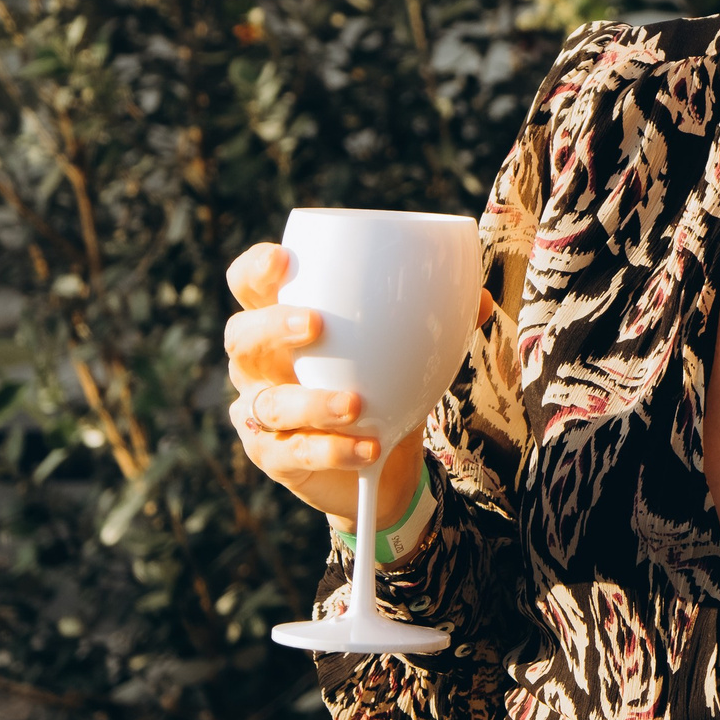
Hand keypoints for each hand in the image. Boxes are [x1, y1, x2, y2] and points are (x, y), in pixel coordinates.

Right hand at [222, 242, 492, 529]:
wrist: (383, 460)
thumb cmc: (384, 384)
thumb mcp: (409, 350)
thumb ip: (437, 320)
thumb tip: (478, 298)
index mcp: (284, 322)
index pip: (250, 286)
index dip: (257, 270)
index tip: (284, 259)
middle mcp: (261, 365)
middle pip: (241, 338)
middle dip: (273, 326)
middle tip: (316, 325)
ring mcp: (260, 413)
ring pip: (269, 403)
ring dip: (311, 401)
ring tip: (356, 404)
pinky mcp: (273, 457)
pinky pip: (294, 452)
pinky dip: (333, 449)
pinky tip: (368, 446)